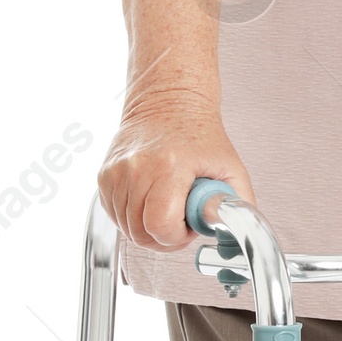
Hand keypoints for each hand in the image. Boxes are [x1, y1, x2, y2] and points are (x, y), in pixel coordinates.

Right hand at [97, 100, 256, 250]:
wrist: (169, 104)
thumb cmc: (199, 135)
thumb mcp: (231, 169)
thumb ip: (236, 206)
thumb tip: (232, 234)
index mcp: (170, 166)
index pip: (160, 225)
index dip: (176, 237)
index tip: (187, 227)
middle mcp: (138, 168)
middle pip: (140, 233)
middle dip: (164, 236)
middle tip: (180, 218)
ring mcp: (117, 172)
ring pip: (126, 228)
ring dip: (148, 228)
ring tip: (166, 206)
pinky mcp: (105, 176)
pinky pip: (115, 216)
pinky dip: (133, 217)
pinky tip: (150, 201)